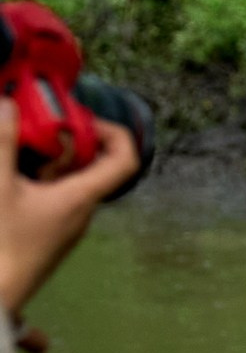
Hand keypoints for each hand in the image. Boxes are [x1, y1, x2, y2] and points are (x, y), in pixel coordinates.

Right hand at [0, 102, 138, 317]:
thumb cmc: (3, 246)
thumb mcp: (0, 187)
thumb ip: (5, 144)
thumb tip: (7, 106)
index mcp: (81, 198)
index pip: (125, 159)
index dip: (113, 131)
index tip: (81, 118)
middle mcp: (82, 211)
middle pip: (94, 165)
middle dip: (70, 139)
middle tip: (41, 126)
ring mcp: (67, 224)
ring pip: (71, 181)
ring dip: (51, 159)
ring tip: (22, 152)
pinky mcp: (51, 233)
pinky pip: (56, 196)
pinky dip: (40, 179)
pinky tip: (15, 179)